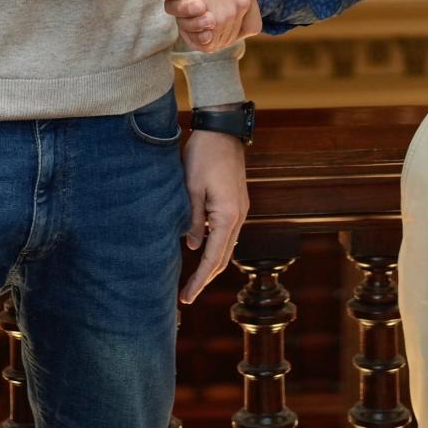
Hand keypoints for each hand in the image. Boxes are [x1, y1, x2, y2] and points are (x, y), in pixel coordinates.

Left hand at [179, 124, 248, 303]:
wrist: (222, 130)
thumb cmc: (204, 156)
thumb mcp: (191, 189)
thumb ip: (192, 220)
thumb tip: (191, 247)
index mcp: (228, 216)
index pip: (213, 257)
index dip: (200, 280)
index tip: (186, 297)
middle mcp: (239, 216)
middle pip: (224, 257)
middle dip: (206, 278)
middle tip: (187, 296)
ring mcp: (241, 209)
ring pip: (227, 246)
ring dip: (212, 263)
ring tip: (193, 279)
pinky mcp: (237, 202)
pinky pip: (227, 232)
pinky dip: (216, 247)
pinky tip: (202, 250)